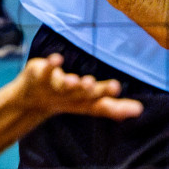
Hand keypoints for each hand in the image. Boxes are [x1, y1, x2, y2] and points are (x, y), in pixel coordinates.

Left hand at [13, 53, 143, 121]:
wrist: (28, 102)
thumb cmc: (65, 99)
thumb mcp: (89, 104)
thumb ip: (113, 107)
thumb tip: (140, 110)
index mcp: (83, 102)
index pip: (99, 103)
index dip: (109, 100)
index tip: (121, 93)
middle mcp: (69, 96)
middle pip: (81, 94)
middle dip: (89, 90)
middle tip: (94, 86)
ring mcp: (53, 87)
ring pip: (63, 86)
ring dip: (70, 83)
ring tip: (77, 80)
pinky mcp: (39, 76)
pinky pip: (45, 70)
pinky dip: (50, 65)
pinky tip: (57, 58)